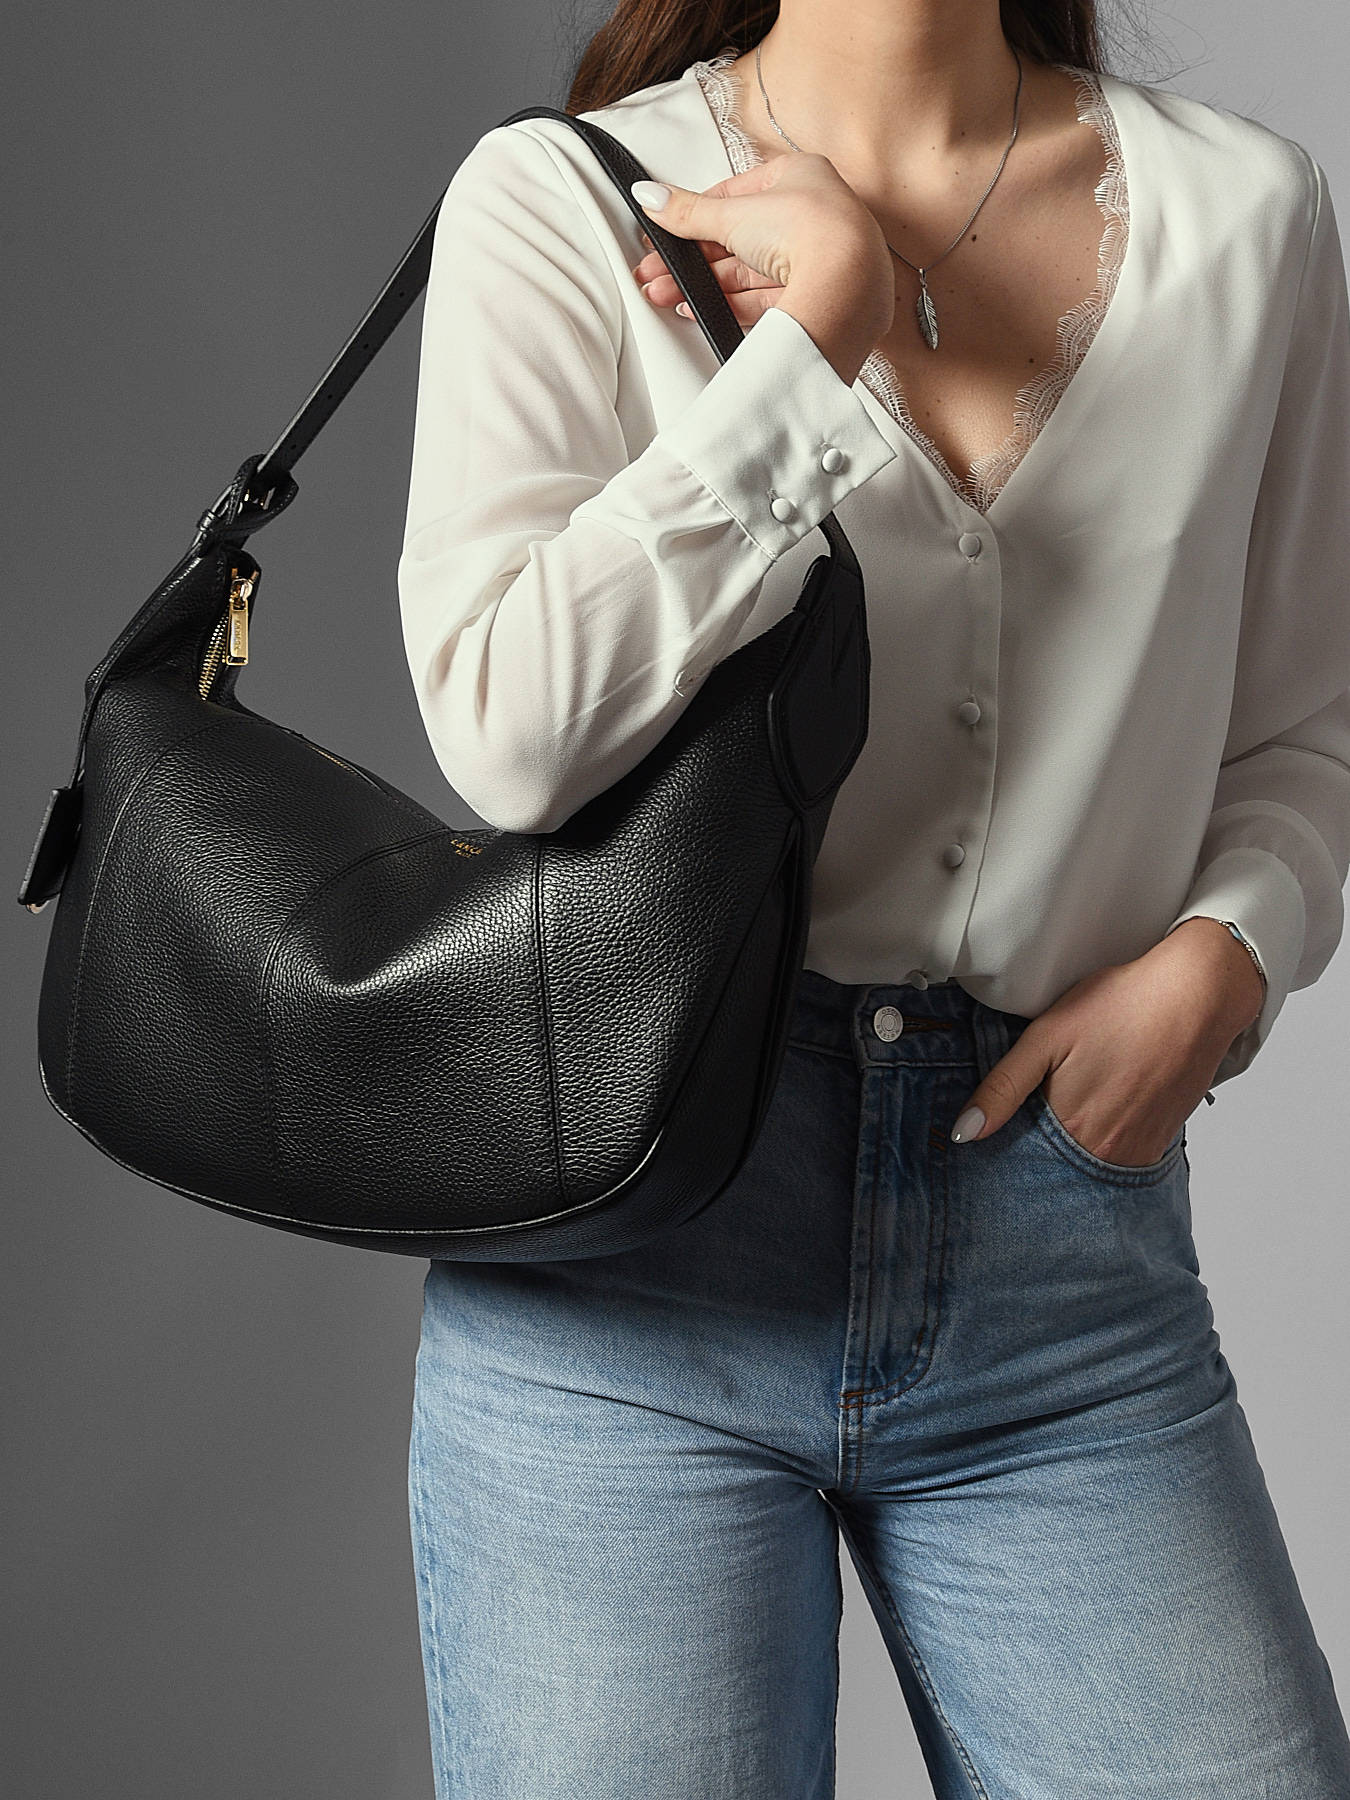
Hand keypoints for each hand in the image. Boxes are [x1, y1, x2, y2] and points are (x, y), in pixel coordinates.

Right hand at [630, 155, 894, 384]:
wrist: (847, 285)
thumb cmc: (811, 230)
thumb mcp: (733, 214)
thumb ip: (688, 211)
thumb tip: (651, 196)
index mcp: (802, 176)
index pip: (737, 195)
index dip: (697, 216)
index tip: (669, 232)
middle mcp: (814, 216)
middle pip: (741, 240)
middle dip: (695, 260)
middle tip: (660, 272)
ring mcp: (817, 260)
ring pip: (750, 273)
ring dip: (706, 285)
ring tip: (668, 294)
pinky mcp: (816, 298)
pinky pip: (766, 300)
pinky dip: (732, 305)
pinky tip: (702, 309)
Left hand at [948, 918, 1266, 1163]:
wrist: (1198, 996)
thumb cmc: (1121, 1007)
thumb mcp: (1045, 1038)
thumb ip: (1002, 1088)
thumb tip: (964, 1133)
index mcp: (1071, 1131)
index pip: (1026, 1162)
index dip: (1009, 1149)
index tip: (998, 1137)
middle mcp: (1108, 1152)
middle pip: (1060, 1168)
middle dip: (1042, 1153)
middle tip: (1041, 1114)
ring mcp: (1140, 1149)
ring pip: (1093, 1164)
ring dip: (1076, 1148)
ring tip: (1077, 1104)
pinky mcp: (1164, 1139)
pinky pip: (1125, 1155)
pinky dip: (1108, 1142)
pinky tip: (1106, 1107)